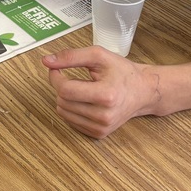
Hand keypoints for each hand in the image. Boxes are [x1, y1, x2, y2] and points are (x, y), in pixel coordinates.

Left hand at [42, 46, 159, 137]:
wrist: (143, 91)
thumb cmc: (122, 72)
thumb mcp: (99, 56)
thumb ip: (71, 56)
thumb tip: (47, 61)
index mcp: (106, 95)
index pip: (65, 90)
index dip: (55, 77)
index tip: (56, 68)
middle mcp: (104, 116)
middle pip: (62, 101)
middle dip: (61, 86)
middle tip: (70, 76)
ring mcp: (102, 127)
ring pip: (63, 112)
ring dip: (65, 98)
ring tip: (80, 88)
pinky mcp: (99, 134)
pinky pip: (71, 121)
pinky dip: (71, 109)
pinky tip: (84, 100)